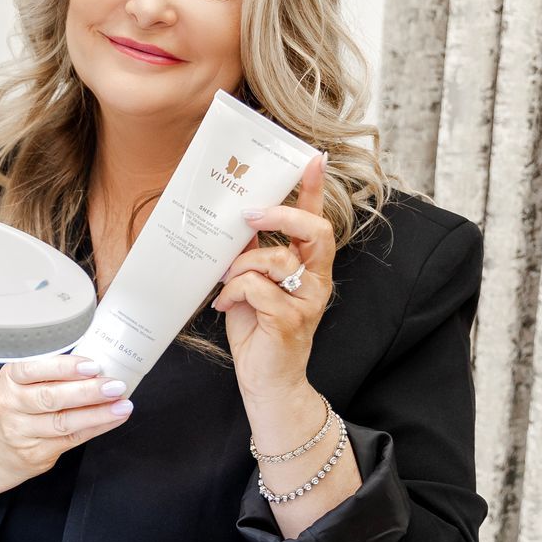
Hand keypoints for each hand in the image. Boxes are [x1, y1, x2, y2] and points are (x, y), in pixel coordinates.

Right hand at [0, 353, 132, 507]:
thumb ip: (52, 372)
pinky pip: (72, 439)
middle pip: (50, 398)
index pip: (33, 370)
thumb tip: (98, 365)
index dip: (64, 368)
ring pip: (63, 422)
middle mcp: (11, 405)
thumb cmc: (21, 405)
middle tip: (114, 386)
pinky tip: (114, 419)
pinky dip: (97, 427)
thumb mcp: (24, 381)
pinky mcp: (36, 453)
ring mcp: (22, 432)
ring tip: (122, 405)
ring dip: (98, 413)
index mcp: (10, 379)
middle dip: (87, 392)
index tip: (92, 366)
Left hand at [212, 151, 333, 407]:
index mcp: (309, 268)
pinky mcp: (290, 320)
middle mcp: (317, 280)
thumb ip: (253, 255)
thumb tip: (239, 223)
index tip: (312, 159)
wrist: (267, 382)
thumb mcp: (252, 285)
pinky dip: (234, 293)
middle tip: (250, 216)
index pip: (316, 221)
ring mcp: (308, 301)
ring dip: (241, 265)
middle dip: (281, 216)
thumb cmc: (259, 332)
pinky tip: (224, 306)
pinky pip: (257, 289)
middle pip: (315, 231)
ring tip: (225, 282)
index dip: (314, 189)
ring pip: (275, 259)